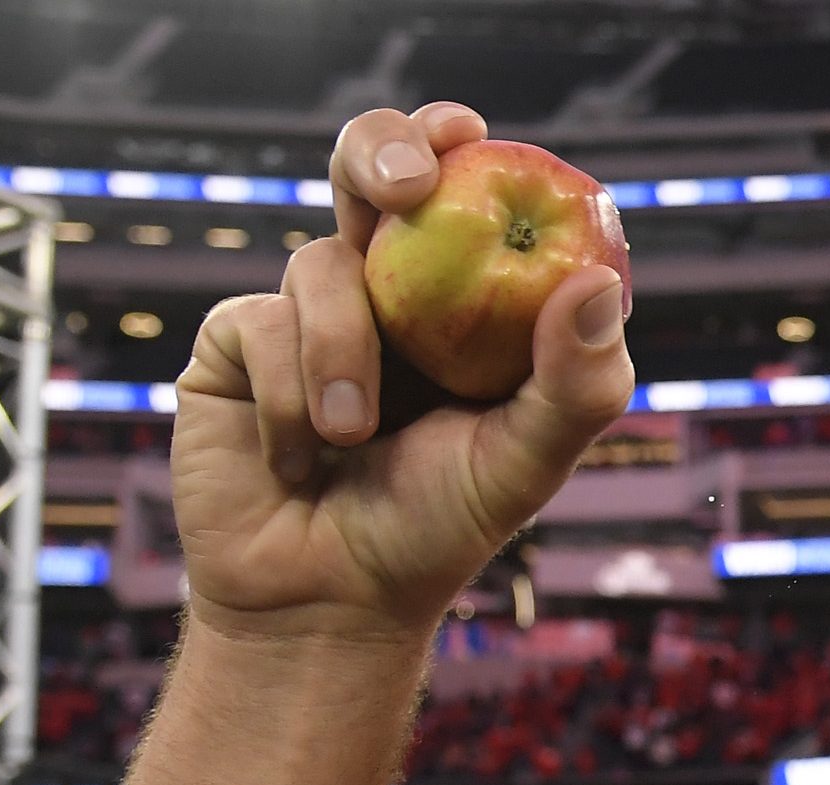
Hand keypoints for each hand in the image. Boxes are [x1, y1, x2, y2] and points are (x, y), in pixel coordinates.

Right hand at [170, 102, 633, 642]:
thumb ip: (574, 384)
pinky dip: (289, 393)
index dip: (452, 146)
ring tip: (353, 438)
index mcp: (459, 299)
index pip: (459, 193)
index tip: (467, 137)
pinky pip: (260, 323)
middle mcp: (382, 289)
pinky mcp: (233, 343)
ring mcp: (304, 309)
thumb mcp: (524, 462)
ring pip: (321, 265)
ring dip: (344, 354)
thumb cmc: (437, 530)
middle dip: (381, 153)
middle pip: (369, 168)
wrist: (326, 603)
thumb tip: (596, 286)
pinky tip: (299, 458)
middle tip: (406, 187)